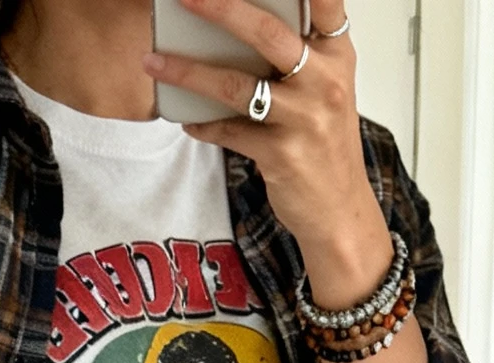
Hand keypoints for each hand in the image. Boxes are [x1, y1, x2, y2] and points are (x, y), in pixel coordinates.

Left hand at [145, 0, 391, 308]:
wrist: (340, 211)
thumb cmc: (325, 143)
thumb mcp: (327, 88)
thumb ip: (299, 53)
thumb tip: (239, 21)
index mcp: (337, 55)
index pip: (326, 2)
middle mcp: (325, 82)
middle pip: (267, 32)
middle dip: (220, 8)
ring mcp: (303, 119)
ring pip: (236, 85)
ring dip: (188, 72)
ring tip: (154, 61)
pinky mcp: (281, 155)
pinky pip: (228, 131)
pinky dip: (203, 125)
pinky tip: (187, 121)